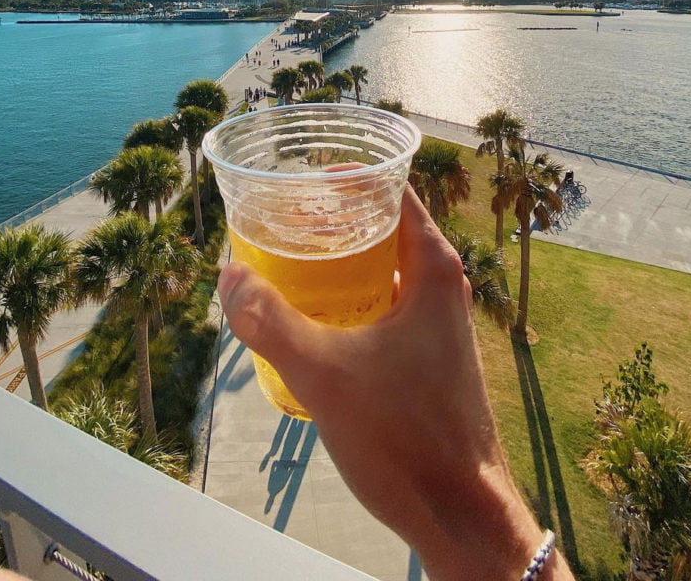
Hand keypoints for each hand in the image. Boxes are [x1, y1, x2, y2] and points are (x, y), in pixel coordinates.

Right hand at [218, 186, 573, 580]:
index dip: (345, 177)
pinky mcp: (428, 354)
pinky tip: (311, 320)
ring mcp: (437, 321)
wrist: (461, 512)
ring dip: (338, 263)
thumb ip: (270, 322)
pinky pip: (384, 305)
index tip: (298, 179)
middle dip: (331, 219)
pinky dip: (349, 299)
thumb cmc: (405, 438)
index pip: (391, 190)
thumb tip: (229, 275)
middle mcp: (441, 285)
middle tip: (279, 220)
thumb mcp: (323, 374)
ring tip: (284, 264)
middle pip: (382, 227)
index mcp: (432, 268)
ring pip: (383, 269)